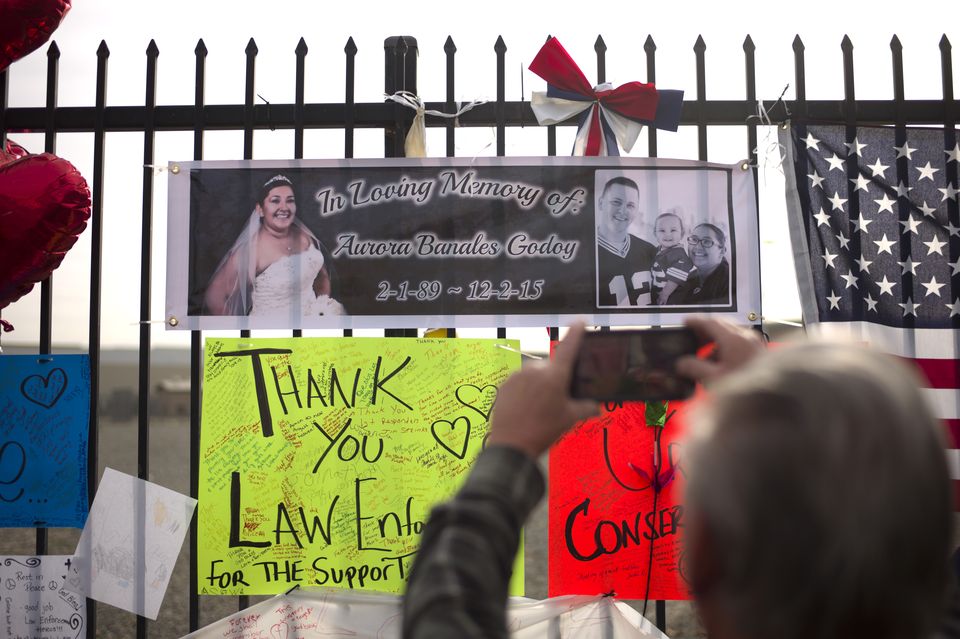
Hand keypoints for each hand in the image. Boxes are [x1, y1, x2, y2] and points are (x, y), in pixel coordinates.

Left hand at [487, 321, 599, 458]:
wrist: (511, 445)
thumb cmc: (543, 430)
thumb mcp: (569, 419)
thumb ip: (586, 408)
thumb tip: (597, 406)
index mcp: (554, 376)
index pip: (568, 348)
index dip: (576, 333)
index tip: (580, 321)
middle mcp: (535, 370)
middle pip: (550, 366)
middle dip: (554, 378)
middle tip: (555, 399)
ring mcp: (517, 375)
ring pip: (534, 374)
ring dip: (538, 383)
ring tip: (538, 406)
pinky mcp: (504, 384)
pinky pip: (519, 382)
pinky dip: (524, 389)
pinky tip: (525, 407)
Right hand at [676, 316, 764, 383]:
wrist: (771, 401)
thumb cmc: (748, 388)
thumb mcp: (713, 378)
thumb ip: (693, 368)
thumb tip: (682, 364)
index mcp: (734, 339)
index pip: (710, 321)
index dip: (695, 321)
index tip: (686, 322)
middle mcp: (747, 337)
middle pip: (722, 325)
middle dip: (705, 331)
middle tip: (693, 337)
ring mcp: (754, 343)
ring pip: (730, 334)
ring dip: (715, 341)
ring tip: (704, 356)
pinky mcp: (758, 352)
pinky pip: (739, 343)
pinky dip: (726, 348)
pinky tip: (720, 364)